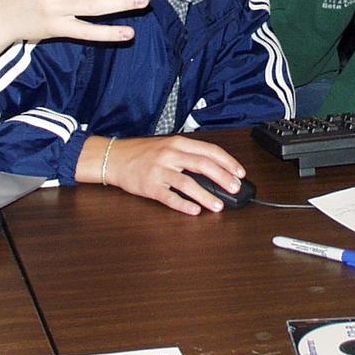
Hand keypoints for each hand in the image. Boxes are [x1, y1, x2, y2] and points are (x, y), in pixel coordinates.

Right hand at [99, 136, 245, 214]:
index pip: (209, 150)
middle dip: (222, 177)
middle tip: (235, 188)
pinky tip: (194, 211)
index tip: (240, 172)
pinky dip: (183, 205)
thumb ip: (188, 155)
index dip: (227, 162)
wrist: (114, 158)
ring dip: (206, 195)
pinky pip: (169, 197)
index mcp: (178, 143)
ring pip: (188, 183)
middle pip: (202, 165)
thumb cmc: (142, 153)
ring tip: (218, 205)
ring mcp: (159, 170)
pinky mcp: (149, 186)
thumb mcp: (167, 146)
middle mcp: (170, 154)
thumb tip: (214, 170)